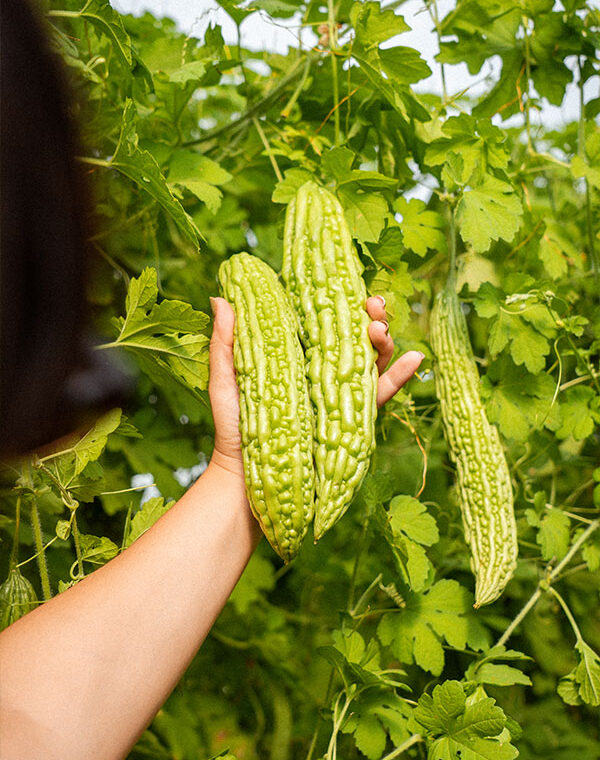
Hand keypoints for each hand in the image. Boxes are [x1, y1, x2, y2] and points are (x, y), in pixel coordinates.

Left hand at [208, 295, 423, 466]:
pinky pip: (380, 394)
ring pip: (370, 358)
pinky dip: (401, 377)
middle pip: (352, 335)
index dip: (338, 300)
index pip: (322, 320)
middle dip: (368, 315)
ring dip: (384, 339)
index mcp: (296, 354)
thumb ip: (225, 342)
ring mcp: (338, 392)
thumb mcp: (225, 380)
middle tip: (373, 304)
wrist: (247, 476)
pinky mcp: (351, 418)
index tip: (345, 283)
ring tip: (380, 329)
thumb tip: (221, 298)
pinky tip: (415, 358)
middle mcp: (321, 369)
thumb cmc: (234, 426)